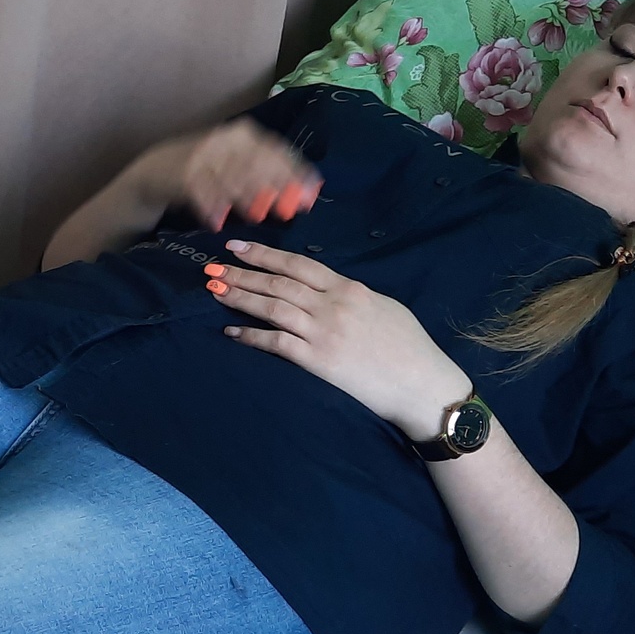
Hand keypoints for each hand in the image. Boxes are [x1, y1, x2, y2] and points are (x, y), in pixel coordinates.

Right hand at [169, 121, 321, 232]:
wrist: (157, 169)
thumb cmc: (206, 171)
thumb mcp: (236, 167)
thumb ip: (267, 177)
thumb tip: (305, 193)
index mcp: (244, 136)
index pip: (277, 152)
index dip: (296, 174)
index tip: (310, 195)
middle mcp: (227, 140)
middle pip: (259, 164)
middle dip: (276, 188)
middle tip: (287, 211)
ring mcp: (205, 154)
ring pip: (234, 179)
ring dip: (247, 199)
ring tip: (257, 215)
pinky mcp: (186, 172)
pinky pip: (205, 192)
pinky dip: (213, 208)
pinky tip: (219, 222)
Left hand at [205, 240, 472, 438]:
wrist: (422, 385)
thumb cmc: (410, 347)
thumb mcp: (384, 307)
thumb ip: (353, 295)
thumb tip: (331, 289)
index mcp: (349, 289)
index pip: (298, 265)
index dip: (265, 254)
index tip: (238, 247)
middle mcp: (333, 306)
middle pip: (278, 283)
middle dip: (242, 273)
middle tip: (212, 267)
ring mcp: (324, 333)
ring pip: (273, 307)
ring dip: (240, 298)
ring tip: (214, 291)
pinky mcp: (319, 362)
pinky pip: (277, 344)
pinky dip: (251, 336)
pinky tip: (231, 332)